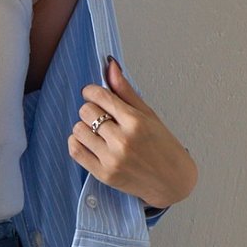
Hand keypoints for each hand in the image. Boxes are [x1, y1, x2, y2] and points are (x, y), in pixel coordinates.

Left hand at [70, 56, 196, 210]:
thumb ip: (126, 91)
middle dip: (90, 110)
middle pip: (86, 112)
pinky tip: (88, 142)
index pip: (100, 96)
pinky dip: (76, 143)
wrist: (171, 181)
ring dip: (84, 127)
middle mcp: (122, 140)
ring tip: (96, 131)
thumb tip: (110, 66)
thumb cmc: (163, 146)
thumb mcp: (148, 114)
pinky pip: (75, 151)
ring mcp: (111, 159)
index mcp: (135, 122)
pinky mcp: (103, 174)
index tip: (92, 93)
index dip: (91, 91)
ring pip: (78, 130)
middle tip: (99, 115)